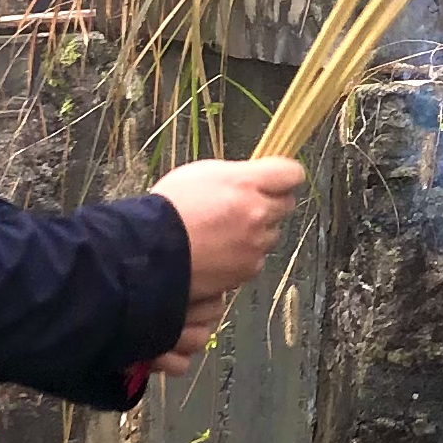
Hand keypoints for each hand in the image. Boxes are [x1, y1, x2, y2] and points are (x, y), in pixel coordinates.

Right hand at [151, 156, 307, 332]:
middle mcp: (258, 213)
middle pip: (286, 204)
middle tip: (244, 207)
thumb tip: (255, 179)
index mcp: (246, 183)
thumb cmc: (170, 206)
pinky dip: (245, 256)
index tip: (274, 179)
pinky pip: (257, 258)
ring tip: (225, 233)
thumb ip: (237, 176)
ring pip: (271, 234)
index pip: (292, 173)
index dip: (284, 176)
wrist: (151, 250)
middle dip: (270, 204)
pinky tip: (220, 253)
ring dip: (257, 232)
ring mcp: (255, 244)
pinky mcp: (248, 269)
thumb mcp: (202, 173)